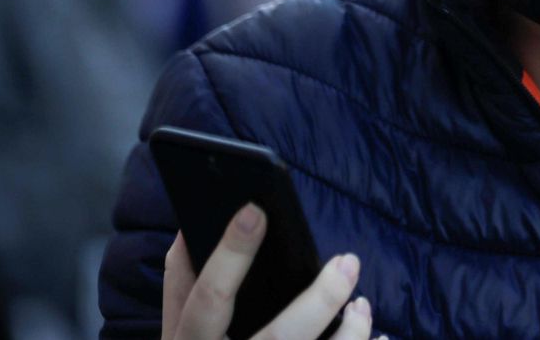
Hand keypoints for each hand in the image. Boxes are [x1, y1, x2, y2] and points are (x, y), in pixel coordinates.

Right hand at [162, 203, 383, 339]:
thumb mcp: (177, 332)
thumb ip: (180, 288)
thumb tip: (189, 229)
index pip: (208, 299)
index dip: (229, 256)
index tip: (255, 211)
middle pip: (279, 337)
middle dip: (320, 300)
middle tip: (348, 262)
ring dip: (350, 332)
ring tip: (362, 304)